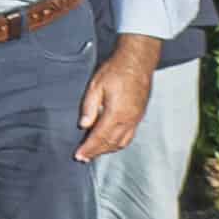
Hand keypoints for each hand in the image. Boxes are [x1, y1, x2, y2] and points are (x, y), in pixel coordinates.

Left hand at [73, 34, 163, 164]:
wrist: (138, 61)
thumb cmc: (117, 70)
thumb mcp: (96, 85)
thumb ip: (89, 107)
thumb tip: (83, 125)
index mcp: (116, 113)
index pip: (99, 137)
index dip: (88, 148)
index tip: (79, 156)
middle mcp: (128, 120)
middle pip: (111, 143)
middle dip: (96, 152)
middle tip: (84, 158)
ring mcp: (136, 119)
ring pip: (121, 142)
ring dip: (107, 149)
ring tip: (95, 152)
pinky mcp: (139, 115)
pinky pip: (129, 136)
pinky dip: (118, 143)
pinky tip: (111, 142)